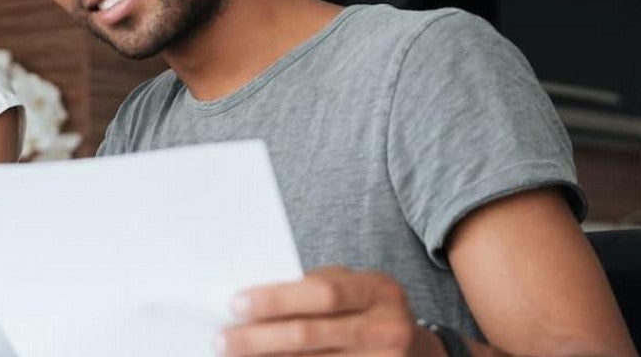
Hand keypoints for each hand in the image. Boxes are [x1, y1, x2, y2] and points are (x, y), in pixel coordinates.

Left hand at [219, 267, 445, 355]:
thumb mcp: (352, 290)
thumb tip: (246, 301)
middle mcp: (388, 328)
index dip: (277, 299)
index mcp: (379, 290)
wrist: (418, 351)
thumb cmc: (366, 312)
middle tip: (222, 340)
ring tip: (233, 356)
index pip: (323, 293)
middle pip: (311, 334)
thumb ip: (311, 290)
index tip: (235, 304)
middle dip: (259, 338)